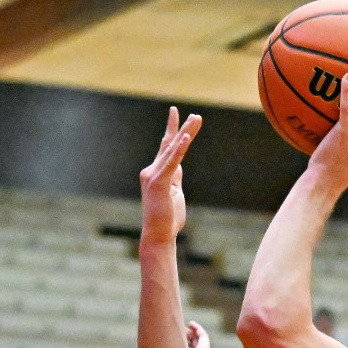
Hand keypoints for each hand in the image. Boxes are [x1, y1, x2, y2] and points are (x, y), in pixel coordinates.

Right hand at [139, 107, 201, 244]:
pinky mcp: (158, 183)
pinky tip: (185, 137)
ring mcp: (153, 175)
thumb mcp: (174, 192)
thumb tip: (178, 164)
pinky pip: (171, 163)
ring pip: (172, 149)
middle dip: (183, 127)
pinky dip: (179, 149)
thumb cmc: (167, 218)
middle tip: (196, 114)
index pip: (165, 147)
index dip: (172, 129)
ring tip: (196, 119)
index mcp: (156, 172)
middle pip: (170, 144)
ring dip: (186, 133)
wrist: (158, 235)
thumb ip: (174, 176)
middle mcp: (151, 170)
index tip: (175, 113)